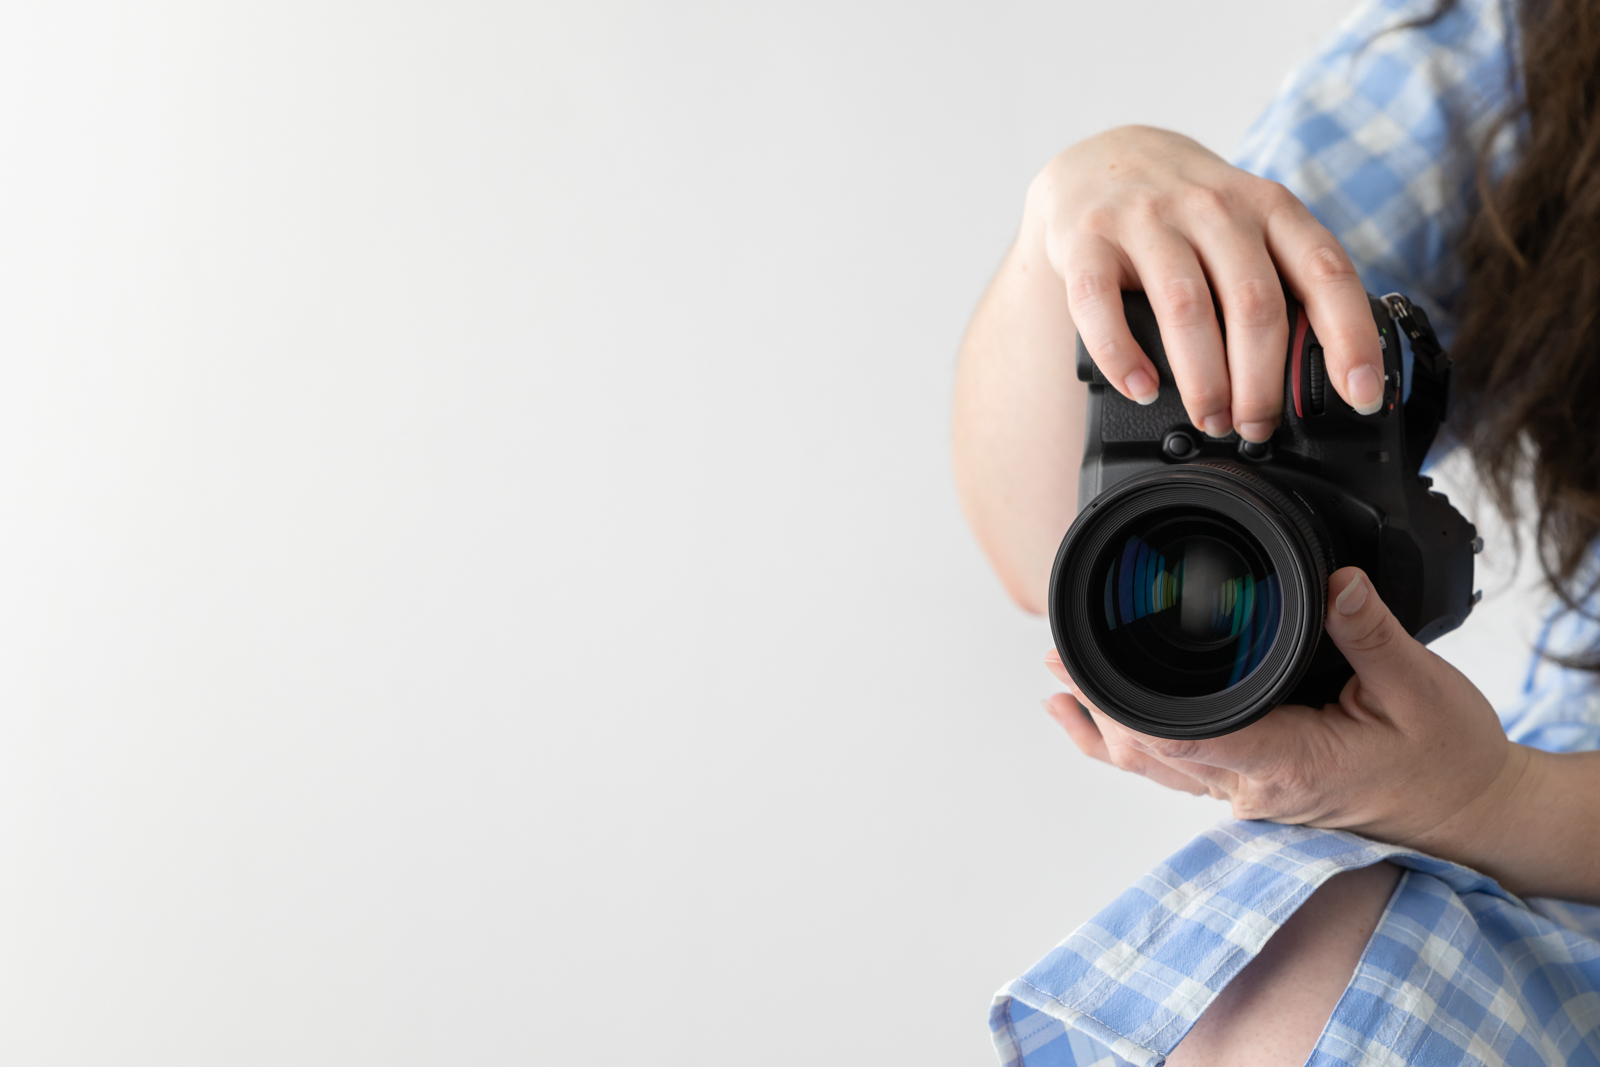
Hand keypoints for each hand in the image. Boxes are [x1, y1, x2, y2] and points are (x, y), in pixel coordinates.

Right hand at [1023, 126, 1384, 441]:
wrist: (1103, 159)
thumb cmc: (1189, 212)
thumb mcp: (1251, 226)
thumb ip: (1285, 281)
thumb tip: (1326, 377)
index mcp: (1270, 207)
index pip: (1326, 272)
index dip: (1350, 338)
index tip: (1359, 395)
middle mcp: (1214, 206)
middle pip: (1254, 304)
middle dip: (1262, 383)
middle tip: (1255, 425)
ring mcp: (1147, 218)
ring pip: (1186, 309)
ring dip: (1203, 380)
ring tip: (1211, 418)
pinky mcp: (1088, 238)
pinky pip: (1101, 304)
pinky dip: (1121, 356)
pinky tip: (1139, 388)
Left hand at [1044, 567, 1518, 849]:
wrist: (1472, 812)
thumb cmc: (1448, 759)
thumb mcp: (1419, 686)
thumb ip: (1370, 631)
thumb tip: (1334, 580)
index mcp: (1289, 764)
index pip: (1188, 737)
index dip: (1128, 706)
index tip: (1088, 667)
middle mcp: (1256, 789)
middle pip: (1153, 751)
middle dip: (1099, 703)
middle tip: (1058, 650)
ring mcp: (1250, 795)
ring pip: (1156, 767)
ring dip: (1104, 723)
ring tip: (1059, 677)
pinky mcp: (1255, 788)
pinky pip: (1176, 771)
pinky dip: (1127, 746)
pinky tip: (1089, 724)